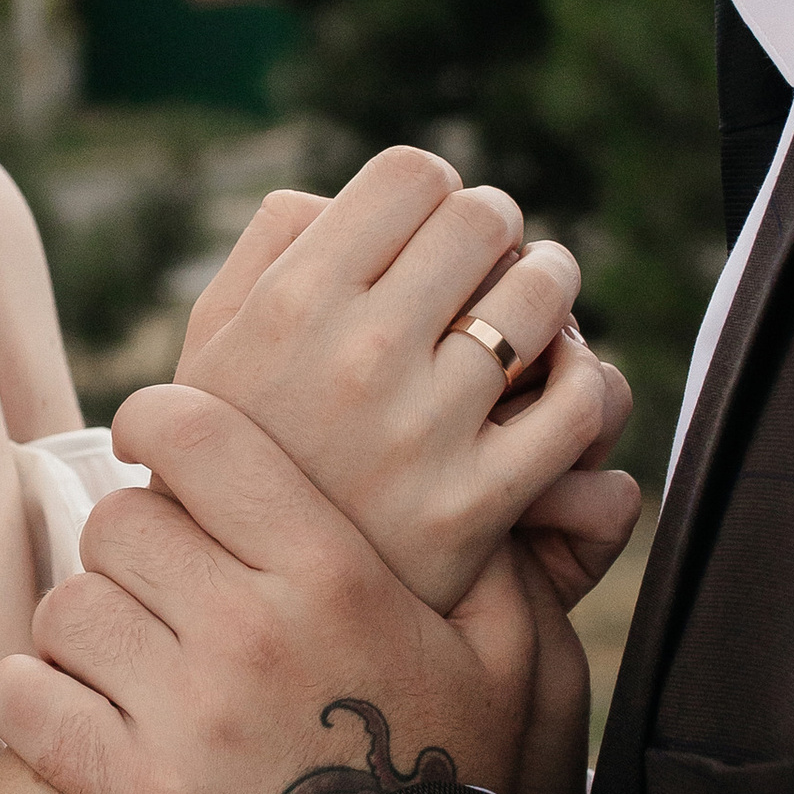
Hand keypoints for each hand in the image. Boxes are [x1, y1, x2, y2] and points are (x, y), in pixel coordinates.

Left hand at [0, 383, 535, 793]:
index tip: (160, 446)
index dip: (161, 423)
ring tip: (126, 657)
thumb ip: (499, 563)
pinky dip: (32, 697)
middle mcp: (250, 631)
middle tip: (162, 582)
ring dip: (85, 627)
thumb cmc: (461, 790)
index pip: (198, 438)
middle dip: (133, 544)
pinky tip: (66, 707)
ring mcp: (183, 714)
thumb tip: (488, 488)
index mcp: (334, 576)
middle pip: (120, 520)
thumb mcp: (514, 666)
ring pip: (69, 607)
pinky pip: (24, 697)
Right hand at [176, 148, 638, 613]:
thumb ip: (271, 250)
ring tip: (533, 314)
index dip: (436, 194)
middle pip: (487, 218)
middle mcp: (357, 355)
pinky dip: (583, 383)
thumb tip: (348, 197)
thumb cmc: (237, 459)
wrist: (245, 619)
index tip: (432, 235)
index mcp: (288, 303)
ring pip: (546, 293)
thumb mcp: (210, 347)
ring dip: (550, 290)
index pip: (414, 174)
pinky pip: (578, 402)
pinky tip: (556, 390)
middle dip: (495, 235)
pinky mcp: (478, 504)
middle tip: (486, 271)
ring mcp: (423, 430)